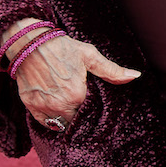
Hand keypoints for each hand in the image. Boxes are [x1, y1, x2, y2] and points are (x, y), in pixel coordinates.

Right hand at [8, 27, 139, 131]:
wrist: (30, 42)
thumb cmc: (62, 47)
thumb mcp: (89, 55)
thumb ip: (112, 70)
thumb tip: (135, 76)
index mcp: (78, 95)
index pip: (91, 113)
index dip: (93, 109)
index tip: (93, 103)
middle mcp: (61, 105)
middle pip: (76, 120)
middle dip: (80, 114)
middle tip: (81, 102)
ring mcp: (45, 107)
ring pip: (61, 123)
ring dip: (67, 118)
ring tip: (70, 105)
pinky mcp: (31, 106)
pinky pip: (45, 123)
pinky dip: (51, 119)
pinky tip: (56, 106)